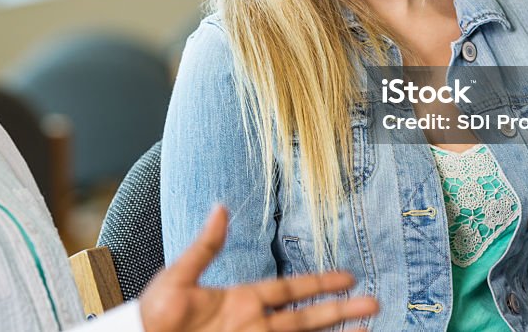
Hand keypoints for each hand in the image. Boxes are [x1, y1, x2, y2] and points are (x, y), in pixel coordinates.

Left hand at [139, 206, 377, 331]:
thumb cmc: (153, 314)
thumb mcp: (178, 277)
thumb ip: (205, 247)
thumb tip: (221, 208)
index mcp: (242, 300)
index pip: (290, 290)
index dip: (320, 282)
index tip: (349, 276)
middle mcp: (254, 325)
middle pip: (308, 318)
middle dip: (341, 312)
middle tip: (374, 304)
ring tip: (365, 330)